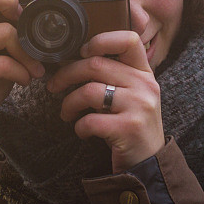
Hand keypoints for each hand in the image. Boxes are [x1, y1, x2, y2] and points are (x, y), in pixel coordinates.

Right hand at [0, 0, 45, 146]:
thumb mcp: (1, 48)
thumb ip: (10, 26)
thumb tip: (40, 9)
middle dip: (9, 1)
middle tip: (23, 21)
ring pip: (3, 32)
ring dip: (28, 53)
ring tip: (34, 67)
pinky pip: (4, 63)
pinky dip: (22, 73)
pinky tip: (24, 80)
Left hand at [46, 31, 165, 172]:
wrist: (149, 163)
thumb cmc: (131, 124)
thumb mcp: (132, 93)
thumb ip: (115, 74)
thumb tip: (76, 57)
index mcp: (144, 73)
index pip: (128, 39)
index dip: (101, 40)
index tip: (82, 52)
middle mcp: (145, 85)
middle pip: (96, 64)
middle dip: (66, 74)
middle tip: (54, 85)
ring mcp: (139, 106)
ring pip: (89, 90)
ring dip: (69, 102)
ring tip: (66, 113)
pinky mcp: (129, 129)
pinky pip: (91, 120)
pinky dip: (79, 126)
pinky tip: (82, 131)